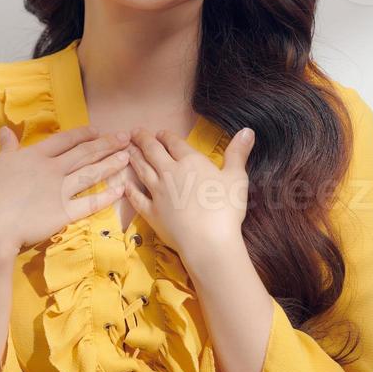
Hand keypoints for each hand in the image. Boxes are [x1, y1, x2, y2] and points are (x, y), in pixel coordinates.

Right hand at [0, 123, 131, 261]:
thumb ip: (7, 150)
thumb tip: (6, 131)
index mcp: (33, 156)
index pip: (64, 140)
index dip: (82, 134)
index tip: (97, 130)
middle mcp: (51, 169)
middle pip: (84, 153)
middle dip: (106, 144)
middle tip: (125, 137)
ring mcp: (60, 191)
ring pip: (91, 173)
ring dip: (111, 164)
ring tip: (128, 156)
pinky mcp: (64, 213)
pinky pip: (90, 203)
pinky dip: (106, 196)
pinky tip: (120, 190)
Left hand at [122, 125, 255, 263]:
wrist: (208, 241)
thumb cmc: (225, 208)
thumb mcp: (237, 177)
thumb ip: (238, 153)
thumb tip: (247, 130)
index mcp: (191, 162)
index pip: (175, 143)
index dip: (166, 136)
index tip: (160, 132)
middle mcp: (170, 173)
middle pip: (153, 152)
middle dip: (143, 140)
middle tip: (134, 133)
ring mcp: (158, 193)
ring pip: (142, 170)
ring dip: (134, 158)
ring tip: (126, 150)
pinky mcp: (151, 212)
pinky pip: (137, 198)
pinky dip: (130, 190)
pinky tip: (125, 185)